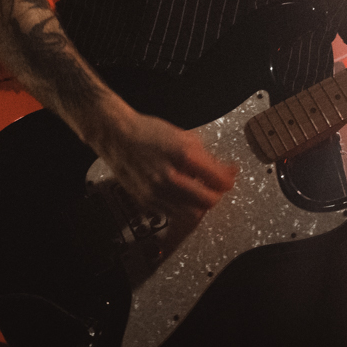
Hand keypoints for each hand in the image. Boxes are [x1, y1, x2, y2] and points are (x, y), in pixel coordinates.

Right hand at [94, 109, 236, 225]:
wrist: (116, 136)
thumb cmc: (149, 132)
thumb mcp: (184, 136)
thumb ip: (207, 157)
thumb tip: (227, 171)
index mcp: (183, 155)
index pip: (218, 181)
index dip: (228, 180)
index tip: (229, 177)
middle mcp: (169, 177)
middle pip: (208, 202)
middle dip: (216, 195)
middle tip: (215, 187)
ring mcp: (156, 192)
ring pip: (191, 213)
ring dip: (199, 205)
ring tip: (199, 192)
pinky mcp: (146, 201)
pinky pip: (173, 213)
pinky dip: (182, 208)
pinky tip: (182, 194)